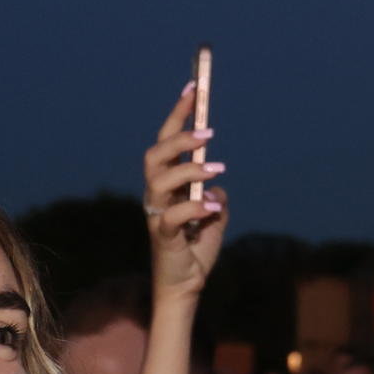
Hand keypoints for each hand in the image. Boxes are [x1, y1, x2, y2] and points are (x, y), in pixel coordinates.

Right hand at [140, 85, 226, 300]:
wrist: (187, 287)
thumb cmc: (197, 249)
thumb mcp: (215, 216)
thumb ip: (214, 196)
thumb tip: (216, 187)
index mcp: (166, 184)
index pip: (166, 141)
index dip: (178, 113)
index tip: (195, 87)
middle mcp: (156, 195)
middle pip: (156, 155)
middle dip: (179, 138)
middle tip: (208, 133)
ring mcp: (156, 214)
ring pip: (160, 180)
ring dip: (190, 170)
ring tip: (217, 170)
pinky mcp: (163, 236)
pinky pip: (174, 216)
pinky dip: (195, 207)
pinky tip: (213, 207)